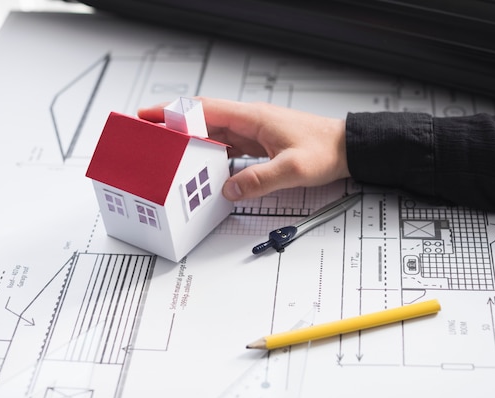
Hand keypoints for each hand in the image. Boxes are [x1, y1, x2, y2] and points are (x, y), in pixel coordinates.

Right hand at [138, 97, 349, 200]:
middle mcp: (249, 121)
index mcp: (252, 118)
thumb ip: (260, 180)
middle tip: (148, 134)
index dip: (173, 112)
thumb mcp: (293, 169)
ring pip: (213, 131)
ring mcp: (253, 131)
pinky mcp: (259, 143)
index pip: (204, 110)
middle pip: (203, 118)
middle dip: (174, 124)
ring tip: (167, 151)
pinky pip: (227, 144)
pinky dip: (210, 151)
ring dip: (190, 139)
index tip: (148, 115)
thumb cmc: (325, 151)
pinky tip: (201, 163)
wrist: (345, 148)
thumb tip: (229, 190)